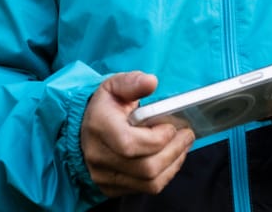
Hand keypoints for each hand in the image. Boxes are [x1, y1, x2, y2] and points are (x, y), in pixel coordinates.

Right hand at [80, 71, 195, 196]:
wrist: (85, 128)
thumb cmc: (105, 106)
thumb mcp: (115, 86)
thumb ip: (133, 82)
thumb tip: (151, 82)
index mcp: (99, 127)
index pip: (131, 144)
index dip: (158, 138)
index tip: (171, 126)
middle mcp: (98, 156)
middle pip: (146, 167)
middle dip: (174, 151)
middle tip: (186, 135)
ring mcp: (104, 176)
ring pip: (149, 182)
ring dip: (173, 164)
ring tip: (182, 146)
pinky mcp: (111, 188)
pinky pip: (146, 189)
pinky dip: (165, 175)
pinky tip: (171, 158)